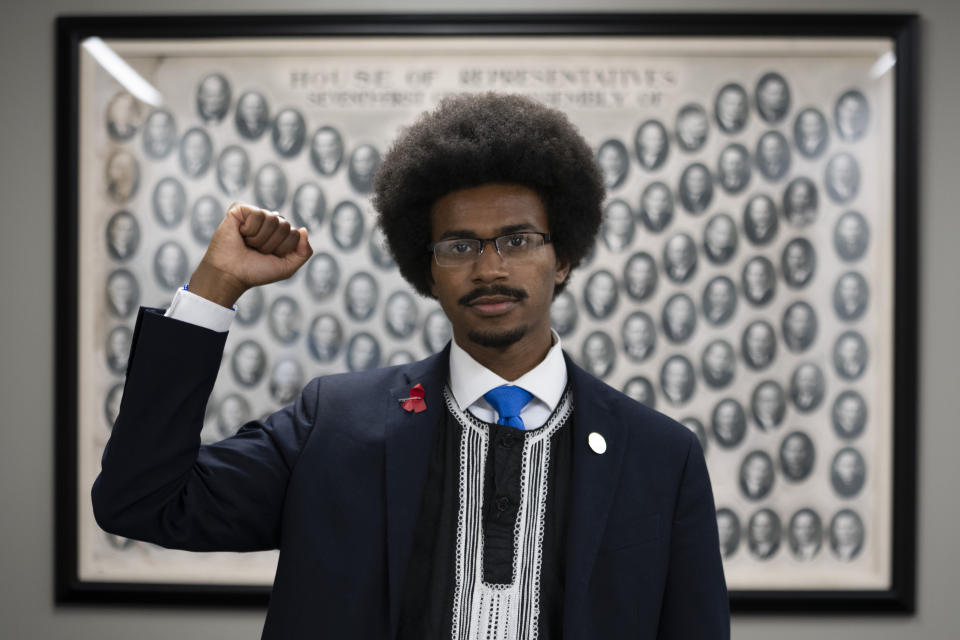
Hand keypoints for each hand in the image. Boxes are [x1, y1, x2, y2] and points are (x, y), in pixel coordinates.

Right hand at [188, 203, 312, 307]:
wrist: (231, 274)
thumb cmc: (256, 271)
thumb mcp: (287, 267)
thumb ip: (304, 252)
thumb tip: (303, 229)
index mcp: (281, 233)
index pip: (295, 234)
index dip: (283, 249)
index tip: (268, 256)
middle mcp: (269, 221)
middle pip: (285, 226)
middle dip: (271, 244)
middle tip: (256, 250)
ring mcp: (255, 214)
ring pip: (273, 219)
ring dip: (260, 238)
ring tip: (247, 243)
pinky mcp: (240, 209)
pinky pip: (258, 214)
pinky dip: (250, 229)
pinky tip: (240, 233)